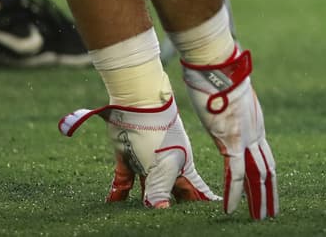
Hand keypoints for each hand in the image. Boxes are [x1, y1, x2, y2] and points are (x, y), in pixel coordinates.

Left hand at [58, 95, 217, 207]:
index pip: (195, 191)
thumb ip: (160, 192)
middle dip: (170, 206)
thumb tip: (161, 214)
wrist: (137, 104)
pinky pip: (124, 181)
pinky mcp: (127, 157)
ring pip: (146, 189)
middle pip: (170, 192)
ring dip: (142, 202)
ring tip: (138, 218)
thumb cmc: (157, 134)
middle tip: (170, 222)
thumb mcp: (162, 167)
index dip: (202, 203)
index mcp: (182, 168)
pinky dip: (118, 193)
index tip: (212, 214)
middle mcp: (166, 166)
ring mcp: (146, 162)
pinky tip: (113, 203)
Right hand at [182, 47, 276, 217]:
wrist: (218, 63)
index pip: (264, 155)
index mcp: (254, 122)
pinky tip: (232, 208)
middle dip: (268, 193)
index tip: (267, 189)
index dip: (266, 175)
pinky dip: (235, 192)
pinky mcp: (232, 139)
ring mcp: (246, 136)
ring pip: (257, 175)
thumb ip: (228, 104)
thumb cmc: (218, 73)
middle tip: (271, 212)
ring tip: (261, 218)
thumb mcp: (227, 94)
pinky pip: (235, 172)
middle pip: (266, 168)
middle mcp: (254, 132)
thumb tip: (221, 99)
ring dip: (258, 199)